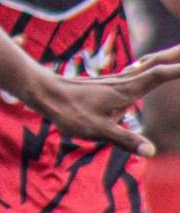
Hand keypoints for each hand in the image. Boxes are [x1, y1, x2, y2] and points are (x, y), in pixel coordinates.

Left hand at [26, 46, 179, 156]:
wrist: (45, 93)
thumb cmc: (70, 111)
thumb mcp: (98, 130)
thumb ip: (125, 139)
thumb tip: (151, 151)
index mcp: (126, 90)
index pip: (159, 75)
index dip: (178, 69)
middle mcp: (123, 82)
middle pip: (156, 67)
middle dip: (175, 61)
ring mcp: (114, 83)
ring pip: (145, 71)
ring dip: (163, 65)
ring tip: (175, 64)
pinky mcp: (106, 86)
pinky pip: (133, 77)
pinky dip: (147, 72)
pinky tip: (143, 70)